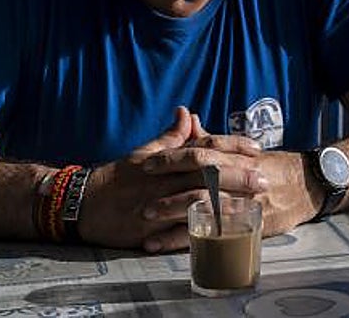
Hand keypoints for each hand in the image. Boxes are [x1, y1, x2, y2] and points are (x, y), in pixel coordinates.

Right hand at [77, 106, 260, 250]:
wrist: (83, 204)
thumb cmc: (117, 178)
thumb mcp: (143, 152)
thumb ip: (170, 136)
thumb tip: (187, 113)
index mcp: (166, 159)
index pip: (205, 147)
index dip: (232, 147)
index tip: (256, 148)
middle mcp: (164, 179)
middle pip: (207, 174)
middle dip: (238, 176)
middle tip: (265, 178)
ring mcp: (157, 205)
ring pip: (196, 202)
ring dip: (225, 204)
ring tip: (251, 207)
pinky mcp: (149, 231)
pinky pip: (178, 233)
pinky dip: (201, 233)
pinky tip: (221, 236)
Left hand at [142, 136, 316, 240]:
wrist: (309, 185)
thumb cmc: (272, 167)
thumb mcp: (245, 150)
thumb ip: (213, 139)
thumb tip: (188, 119)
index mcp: (237, 156)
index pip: (202, 152)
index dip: (173, 158)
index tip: (147, 164)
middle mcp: (240, 177)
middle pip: (200, 180)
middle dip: (168, 188)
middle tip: (140, 197)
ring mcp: (245, 202)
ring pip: (205, 207)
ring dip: (172, 215)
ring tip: (145, 222)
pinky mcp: (249, 225)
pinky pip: (214, 233)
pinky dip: (186, 239)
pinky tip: (163, 244)